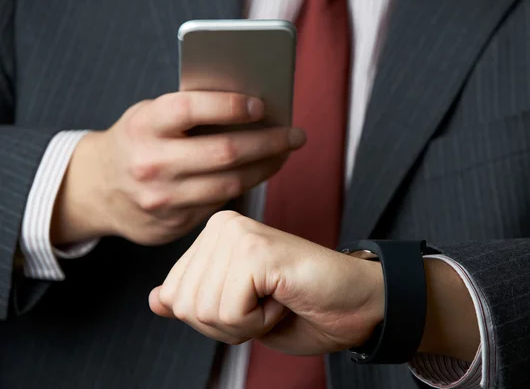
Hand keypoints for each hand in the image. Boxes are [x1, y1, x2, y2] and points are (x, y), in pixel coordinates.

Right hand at [51, 92, 305, 245]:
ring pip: (229, 184)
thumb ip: (189, 111)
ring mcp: (162, 199)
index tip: (263, 105)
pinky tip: (259, 172)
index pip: (193, 109)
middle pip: (225, 152)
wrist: (96, 191)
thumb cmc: (135, 141)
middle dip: (269, 142)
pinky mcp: (173, 224)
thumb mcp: (149, 116)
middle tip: (296, 135)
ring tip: (284, 154)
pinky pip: (220, 204)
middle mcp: (151, 163)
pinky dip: (244, 186)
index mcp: (144, 125)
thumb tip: (250, 107)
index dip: (232, 106)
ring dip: (265, 168)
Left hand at [148, 210, 384, 354]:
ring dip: (245, 323)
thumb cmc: (299, 307)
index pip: (173, 295)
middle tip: (267, 303)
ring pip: (203, 310)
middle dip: (226, 324)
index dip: (213, 319)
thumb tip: (155, 299)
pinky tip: (283, 297)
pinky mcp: (256, 249)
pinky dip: (258, 322)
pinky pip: (229, 311)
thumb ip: (196, 300)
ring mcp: (237, 234)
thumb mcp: (236, 311)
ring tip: (276, 298)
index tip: (252, 302)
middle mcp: (221, 225)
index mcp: (213, 235)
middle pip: (184, 305)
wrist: (354, 305)